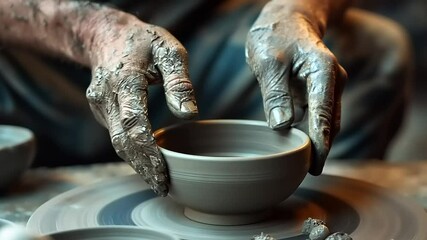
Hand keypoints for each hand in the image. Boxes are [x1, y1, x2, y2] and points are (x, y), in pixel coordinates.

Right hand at [85, 12, 197, 195]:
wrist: (107, 35)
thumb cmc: (144, 42)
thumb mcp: (169, 51)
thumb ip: (179, 82)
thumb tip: (189, 115)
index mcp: (124, 79)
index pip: (134, 124)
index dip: (148, 152)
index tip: (164, 174)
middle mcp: (106, 96)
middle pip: (122, 141)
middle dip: (142, 167)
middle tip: (163, 187)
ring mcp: (100, 105)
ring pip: (117, 142)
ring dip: (136, 164)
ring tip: (158, 181)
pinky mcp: (101, 111)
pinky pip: (116, 135)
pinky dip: (132, 151)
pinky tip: (148, 161)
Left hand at [245, 1, 346, 174]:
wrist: (285, 20)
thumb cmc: (275, 35)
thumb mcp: (269, 60)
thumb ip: (275, 92)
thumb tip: (282, 126)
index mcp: (323, 72)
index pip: (323, 114)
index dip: (320, 143)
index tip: (315, 166)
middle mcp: (331, 82)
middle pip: (329, 122)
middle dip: (320, 148)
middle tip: (306, 173)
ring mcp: (325, 88)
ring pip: (324, 122)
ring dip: (315, 142)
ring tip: (300, 166)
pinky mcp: (316, 92)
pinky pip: (316, 117)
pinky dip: (309, 132)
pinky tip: (296, 146)